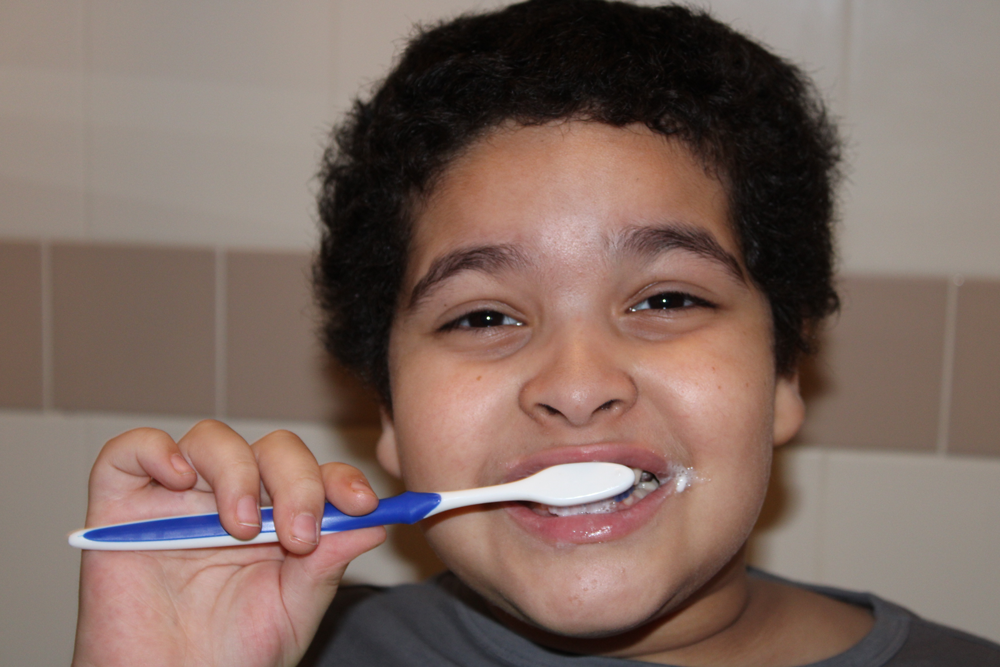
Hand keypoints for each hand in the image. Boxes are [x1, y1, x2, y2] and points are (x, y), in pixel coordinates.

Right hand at [72, 420, 385, 666]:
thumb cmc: (229, 654)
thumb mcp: (293, 609)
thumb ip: (328, 563)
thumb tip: (373, 524)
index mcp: (278, 517)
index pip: (316, 475)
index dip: (341, 480)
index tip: (362, 505)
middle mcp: (231, 496)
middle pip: (272, 450)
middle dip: (296, 482)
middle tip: (298, 534)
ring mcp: (176, 496)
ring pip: (212, 439)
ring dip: (237, 473)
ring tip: (239, 529)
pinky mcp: (121, 502)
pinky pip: (134, 447)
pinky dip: (157, 449)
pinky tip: (179, 481)